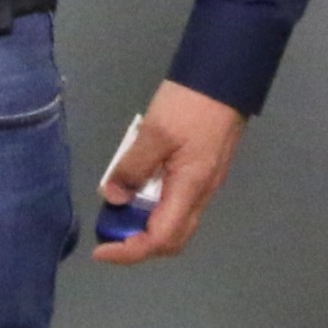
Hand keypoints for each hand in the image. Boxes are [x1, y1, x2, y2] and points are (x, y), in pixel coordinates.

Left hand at [85, 80, 245, 263]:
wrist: (225, 76)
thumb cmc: (191, 104)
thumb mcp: (154, 132)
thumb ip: (132, 167)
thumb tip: (114, 198)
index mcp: (190, 188)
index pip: (160, 239)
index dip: (129, 251)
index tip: (101, 249)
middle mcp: (202, 194)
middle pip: (172, 239)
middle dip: (138, 244)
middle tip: (110, 230)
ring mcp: (205, 183)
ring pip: (176, 222)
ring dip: (146, 224)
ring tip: (120, 208)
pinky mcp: (203, 171)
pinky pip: (178, 202)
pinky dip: (155, 206)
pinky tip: (139, 187)